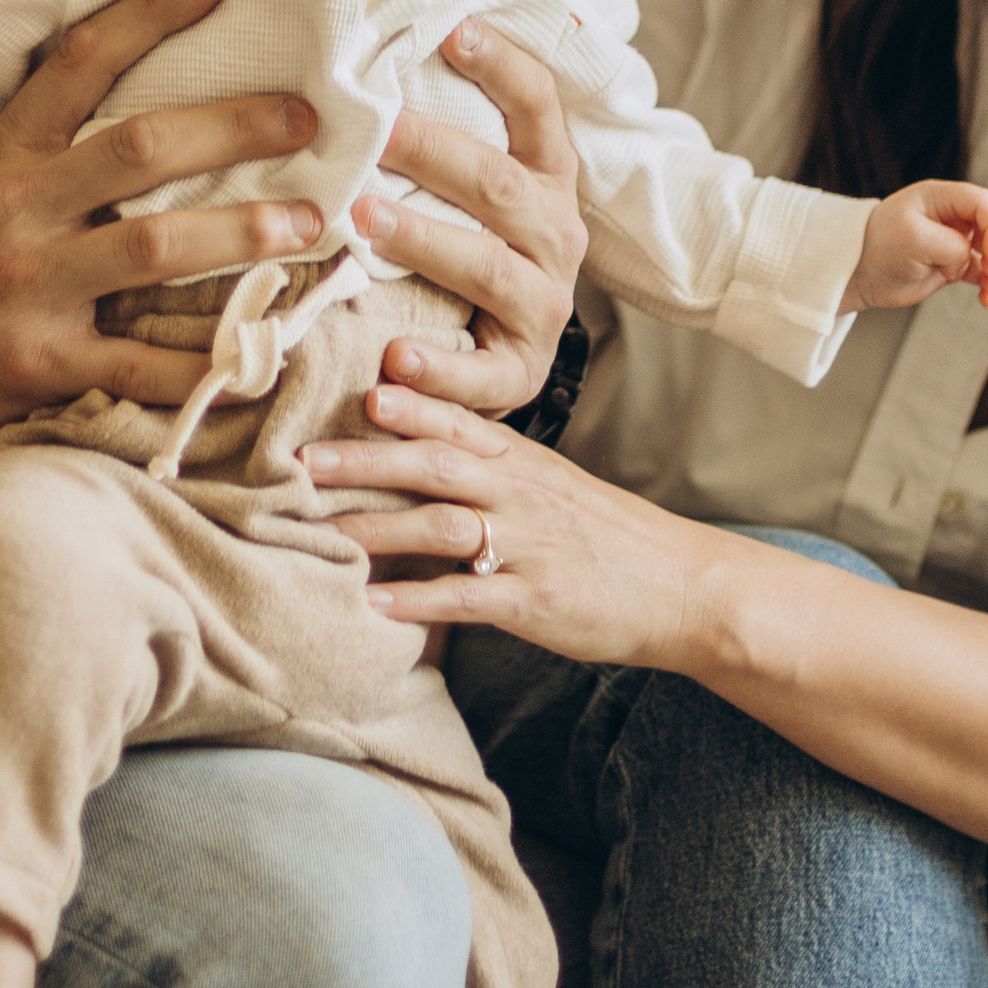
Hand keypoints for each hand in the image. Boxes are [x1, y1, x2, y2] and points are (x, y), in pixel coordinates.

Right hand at [0, 0, 327, 456]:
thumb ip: (37, 140)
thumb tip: (124, 84)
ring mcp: (30, 288)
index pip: (79, 62)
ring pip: (156, 248)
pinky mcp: (40, 364)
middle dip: (236, 129)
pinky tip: (258, 361)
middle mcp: (19, 211)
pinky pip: (138, 365)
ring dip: (243, 233)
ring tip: (308, 223)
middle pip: (143, 150)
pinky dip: (203, 366)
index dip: (149, 14)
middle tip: (304, 118)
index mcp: (2, 155)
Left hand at [305, 384, 754, 670]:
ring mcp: (527, 548)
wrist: (683, 586)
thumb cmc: (608, 536)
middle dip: (367, 459)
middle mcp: (520, 495)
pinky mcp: (534, 601)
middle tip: (304, 457)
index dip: (411, 401)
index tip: (361, 382)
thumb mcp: (552, 484)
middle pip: (435, 465)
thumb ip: (489, 466)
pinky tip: (375, 605)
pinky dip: (419, 601)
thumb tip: (415, 449)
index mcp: (523, 463)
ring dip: (379, 527)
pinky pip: (467, 599)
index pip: (459, 421)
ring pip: (443, 526)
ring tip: (323, 529)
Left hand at [355, 21, 586, 418]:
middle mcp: (555, 236)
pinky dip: (437, 370)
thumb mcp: (471, 193)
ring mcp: (543, 305)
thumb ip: (441, 136)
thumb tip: (373, 49)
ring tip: (363, 223)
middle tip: (369, 131)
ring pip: (488, 268)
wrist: (502, 359)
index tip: (452, 28)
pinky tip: (391, 361)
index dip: (502, 65)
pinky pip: (482, 376)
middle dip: (431, 153)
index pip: (538, 106)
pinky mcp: (520, 372)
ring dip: (424, 242)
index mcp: (546, 180)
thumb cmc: (467, 253)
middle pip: (499, 184)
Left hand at [844, 177, 987, 315]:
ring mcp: (955, 240)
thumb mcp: (914, 239)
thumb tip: (973, 258)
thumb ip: (951, 246)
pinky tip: (987, 300)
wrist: (857, 273)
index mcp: (941, 198)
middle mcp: (952, 215)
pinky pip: (984, 273)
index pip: (984, 203)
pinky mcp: (954, 264)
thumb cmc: (878, 246)